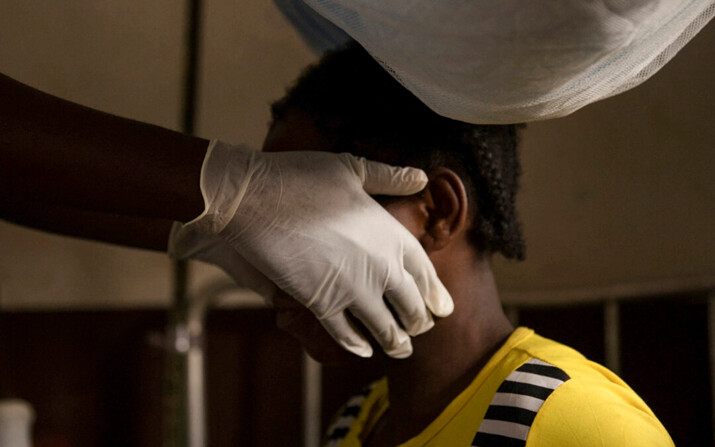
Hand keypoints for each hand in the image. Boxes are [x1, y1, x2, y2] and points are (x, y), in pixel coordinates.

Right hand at [183, 140, 452, 357]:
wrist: (254, 198)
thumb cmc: (302, 176)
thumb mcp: (353, 168)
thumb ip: (390, 177)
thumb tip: (422, 177)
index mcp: (392, 234)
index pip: (425, 272)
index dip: (436, 293)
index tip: (442, 308)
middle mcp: (381, 266)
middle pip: (410, 305)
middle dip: (418, 321)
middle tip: (421, 329)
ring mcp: (352, 289)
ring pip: (384, 327)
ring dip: (395, 342)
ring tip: (401, 350)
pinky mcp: (322, 303)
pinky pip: (345, 333)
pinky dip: (356, 345)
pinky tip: (363, 351)